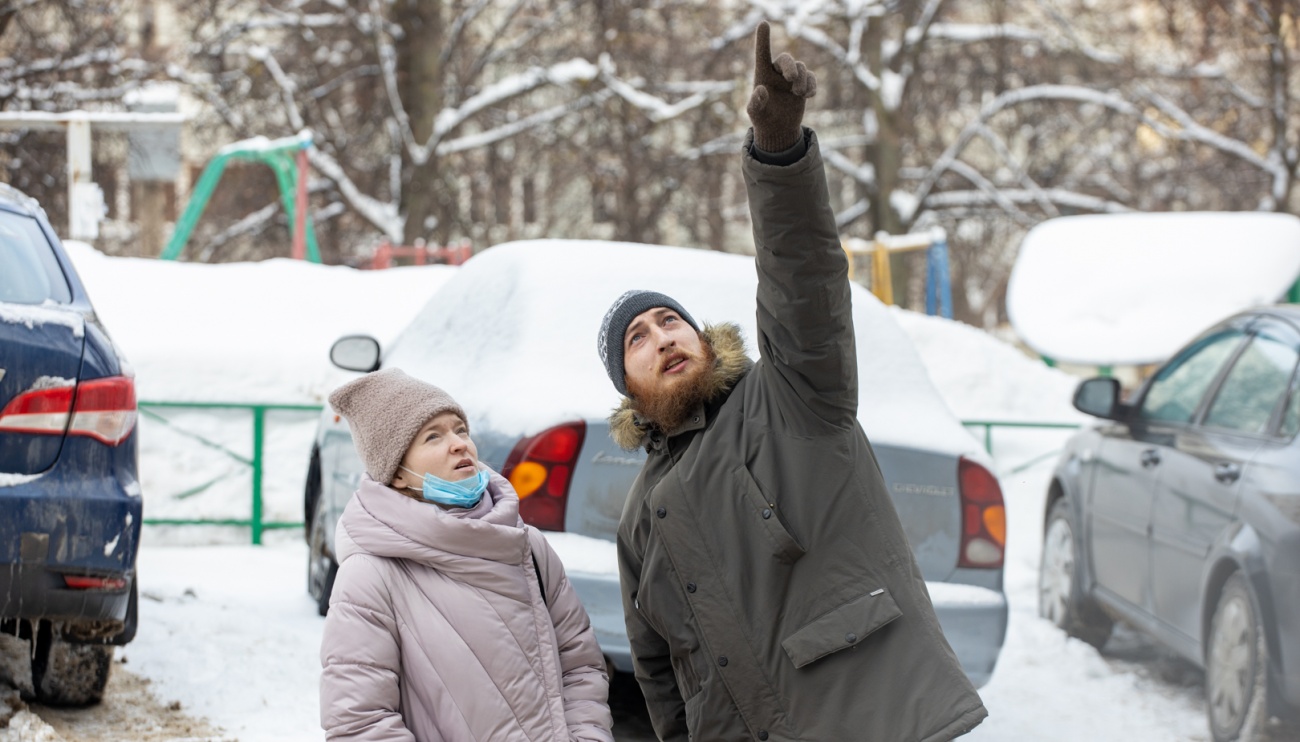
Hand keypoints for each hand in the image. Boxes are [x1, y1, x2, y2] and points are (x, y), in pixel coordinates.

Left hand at [746, 21, 816, 152]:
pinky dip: (812, 85)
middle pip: (786, 59)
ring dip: (802, 80)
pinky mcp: (804, 85)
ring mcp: (792, 78)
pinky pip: (811, 78)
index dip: (763, 39)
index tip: (764, 23)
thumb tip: (761, 90)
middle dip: (790, 67)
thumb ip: (756, 102)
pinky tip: (809, 96)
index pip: (762, 53)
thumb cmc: (762, 119)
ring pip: (801, 68)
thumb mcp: (756, 113)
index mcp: (762, 74)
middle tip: (791, 80)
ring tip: (799, 94)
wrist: (778, 130)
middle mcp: (777, 73)